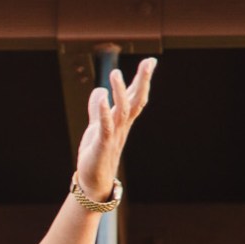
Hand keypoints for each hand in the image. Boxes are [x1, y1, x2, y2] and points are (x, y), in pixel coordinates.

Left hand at [75, 57, 155, 201]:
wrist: (93, 182)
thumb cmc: (97, 155)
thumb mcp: (97, 128)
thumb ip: (97, 110)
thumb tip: (99, 90)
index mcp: (121, 121)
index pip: (135, 97)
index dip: (142, 80)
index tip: (151, 61)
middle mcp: (121, 126)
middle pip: (136, 101)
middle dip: (142, 82)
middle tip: (149, 63)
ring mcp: (114, 135)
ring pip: (122, 111)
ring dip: (120, 91)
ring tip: (116, 73)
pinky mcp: (102, 145)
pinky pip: (105, 126)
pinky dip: (104, 111)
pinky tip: (102, 96)